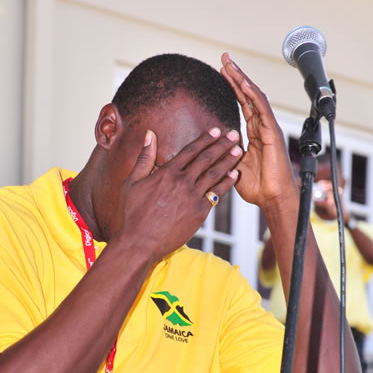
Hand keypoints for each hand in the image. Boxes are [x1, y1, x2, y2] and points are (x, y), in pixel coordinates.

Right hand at [116, 126, 241, 261]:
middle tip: (234, 134)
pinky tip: (234, 174)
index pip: (190, 151)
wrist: (140, 242)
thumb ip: (144, 157)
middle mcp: (182, 182)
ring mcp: (192, 197)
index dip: (205, 139)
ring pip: (215, 174)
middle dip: (222, 145)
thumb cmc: (133, 214)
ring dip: (229, 160)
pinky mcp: (199, 212)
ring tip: (239, 150)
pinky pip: (217, 194)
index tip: (216, 130)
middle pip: (206, 159)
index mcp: (167, 173)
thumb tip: (150, 134)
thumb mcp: (133, 182)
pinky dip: (227, 183)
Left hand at [220, 53, 296, 208]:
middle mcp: (261, 126)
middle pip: (248, 94)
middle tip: (224, 59)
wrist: (272, 198)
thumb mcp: (233, 166)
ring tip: (229, 64)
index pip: (242, 103)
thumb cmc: (256, 187)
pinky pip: (262, 109)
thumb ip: (224, 154)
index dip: (232, 87)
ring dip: (242, 79)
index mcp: (253, 133)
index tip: (221, 72)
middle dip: (235, 76)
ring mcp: (268, 127)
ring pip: (254, 96)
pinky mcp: (272, 132)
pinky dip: (253, 94)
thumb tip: (212, 148)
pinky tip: (243, 83)